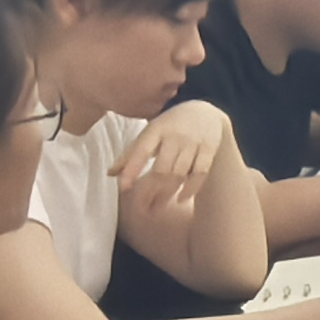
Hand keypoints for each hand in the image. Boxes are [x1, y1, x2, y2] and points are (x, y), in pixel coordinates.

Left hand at [113, 103, 235, 223]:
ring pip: (179, 173)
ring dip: (167, 193)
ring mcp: (193, 142)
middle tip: (142, 208)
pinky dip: (191, 188)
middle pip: (162, 168)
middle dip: (150, 191)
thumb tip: (110, 174)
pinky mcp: (209, 149)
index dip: (132, 170)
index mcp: (156, 129)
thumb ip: (131, 154)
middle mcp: (175, 135)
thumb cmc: (170, 127)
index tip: (123, 188)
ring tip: (156, 208)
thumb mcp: (149, 134)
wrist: (205, 111)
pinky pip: (200, 173)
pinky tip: (181, 199)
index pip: (141, 151)